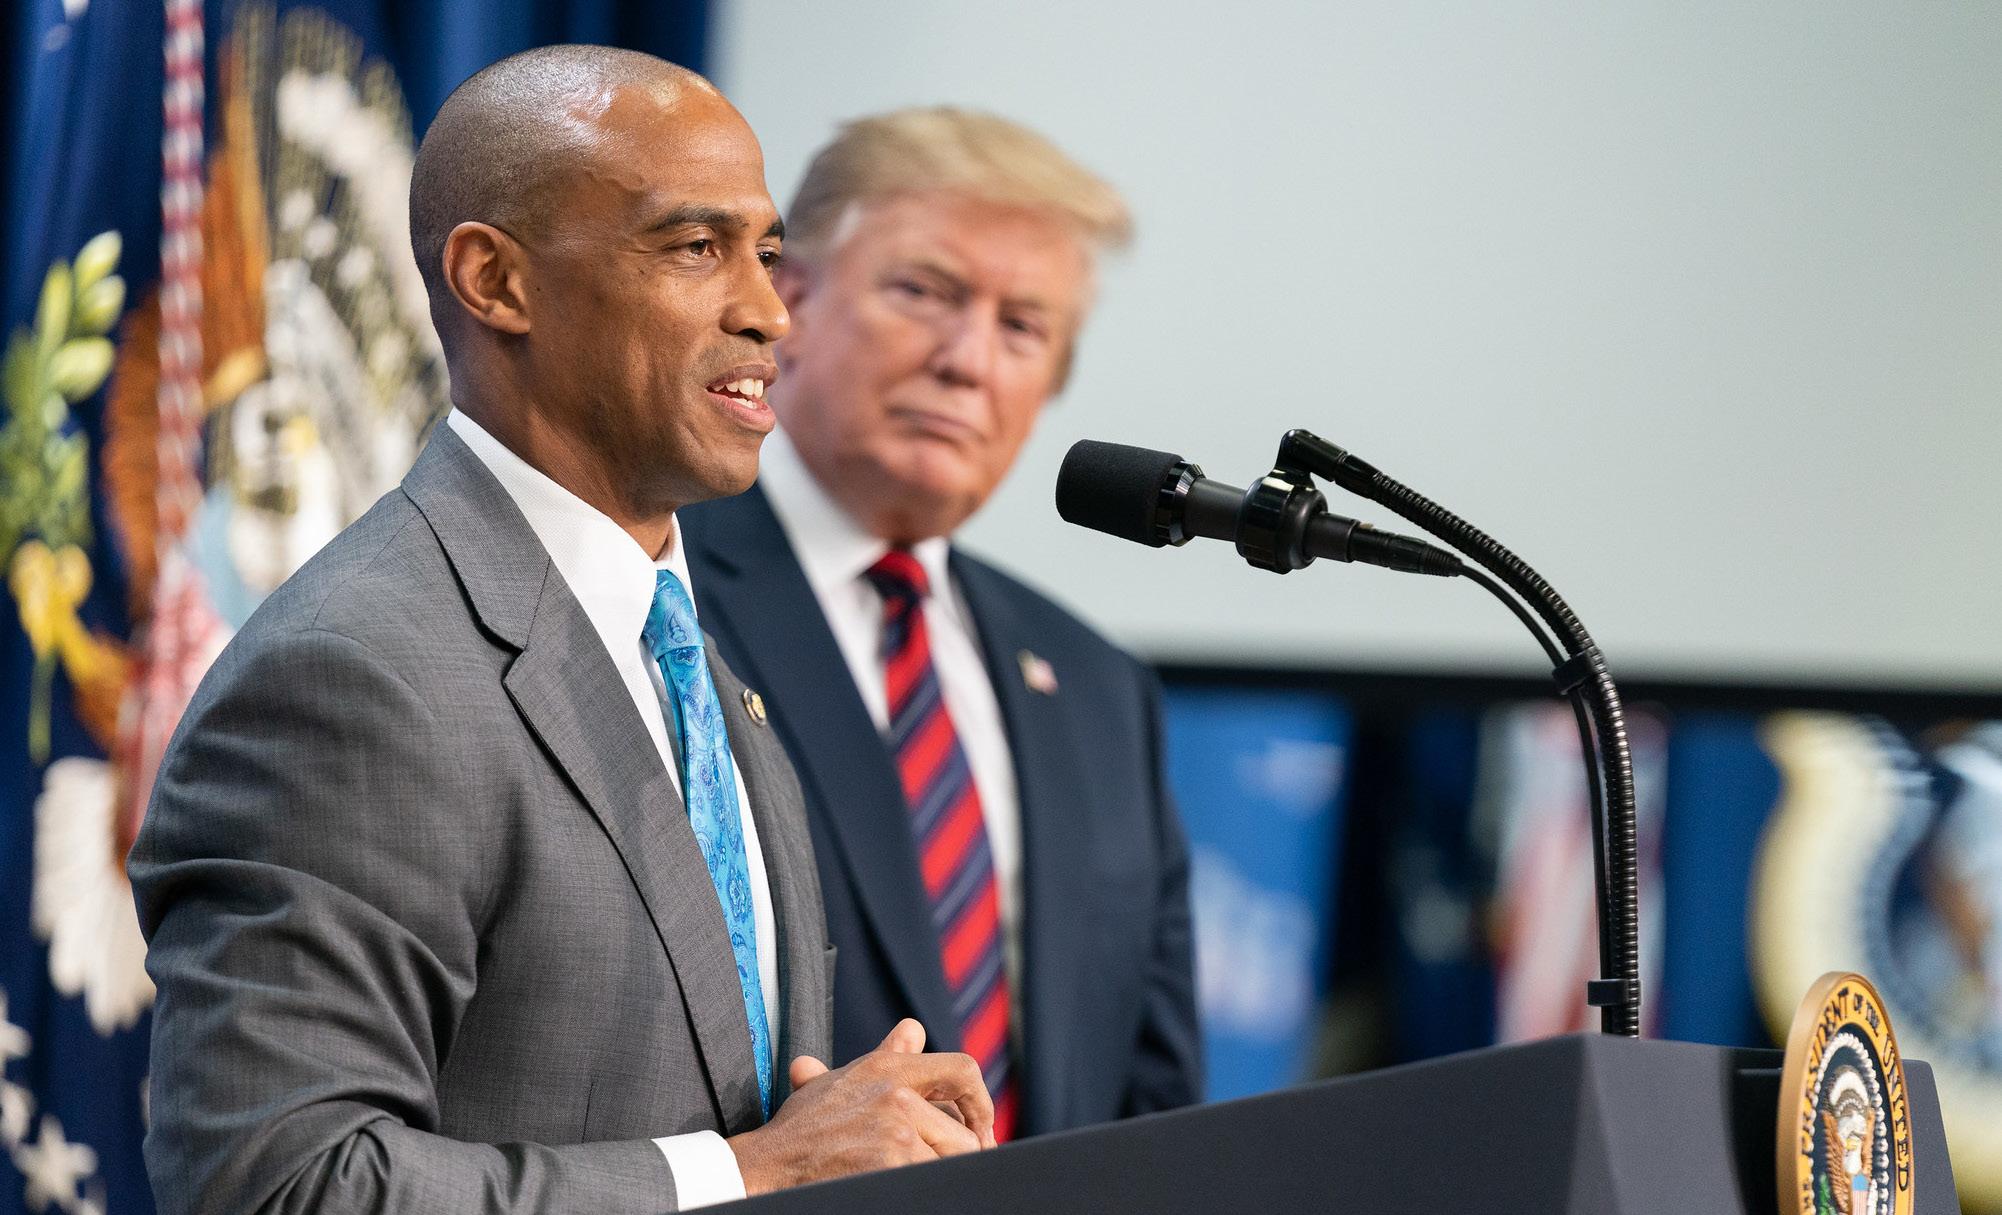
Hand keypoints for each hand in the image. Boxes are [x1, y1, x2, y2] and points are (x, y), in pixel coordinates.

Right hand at [727, 1019, 995, 1194]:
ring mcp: (896, 1126)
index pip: (962, 1070)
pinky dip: (924, 1188)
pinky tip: (901, 1189)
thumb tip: (912, 1030)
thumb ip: (885, 1055)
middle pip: (964, 1131)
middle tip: (946, 1170)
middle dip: (960, 1156)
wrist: (768, 1164)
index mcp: (889, 1066)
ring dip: (939, 1173)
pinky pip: (932, 1179)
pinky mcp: (892, 1159)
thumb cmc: (802, 1129)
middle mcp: (897, 1090)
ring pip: (954, 1159)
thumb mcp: (841, 1080)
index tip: (980, 1128)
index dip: (980, 1103)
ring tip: (912, 1177)